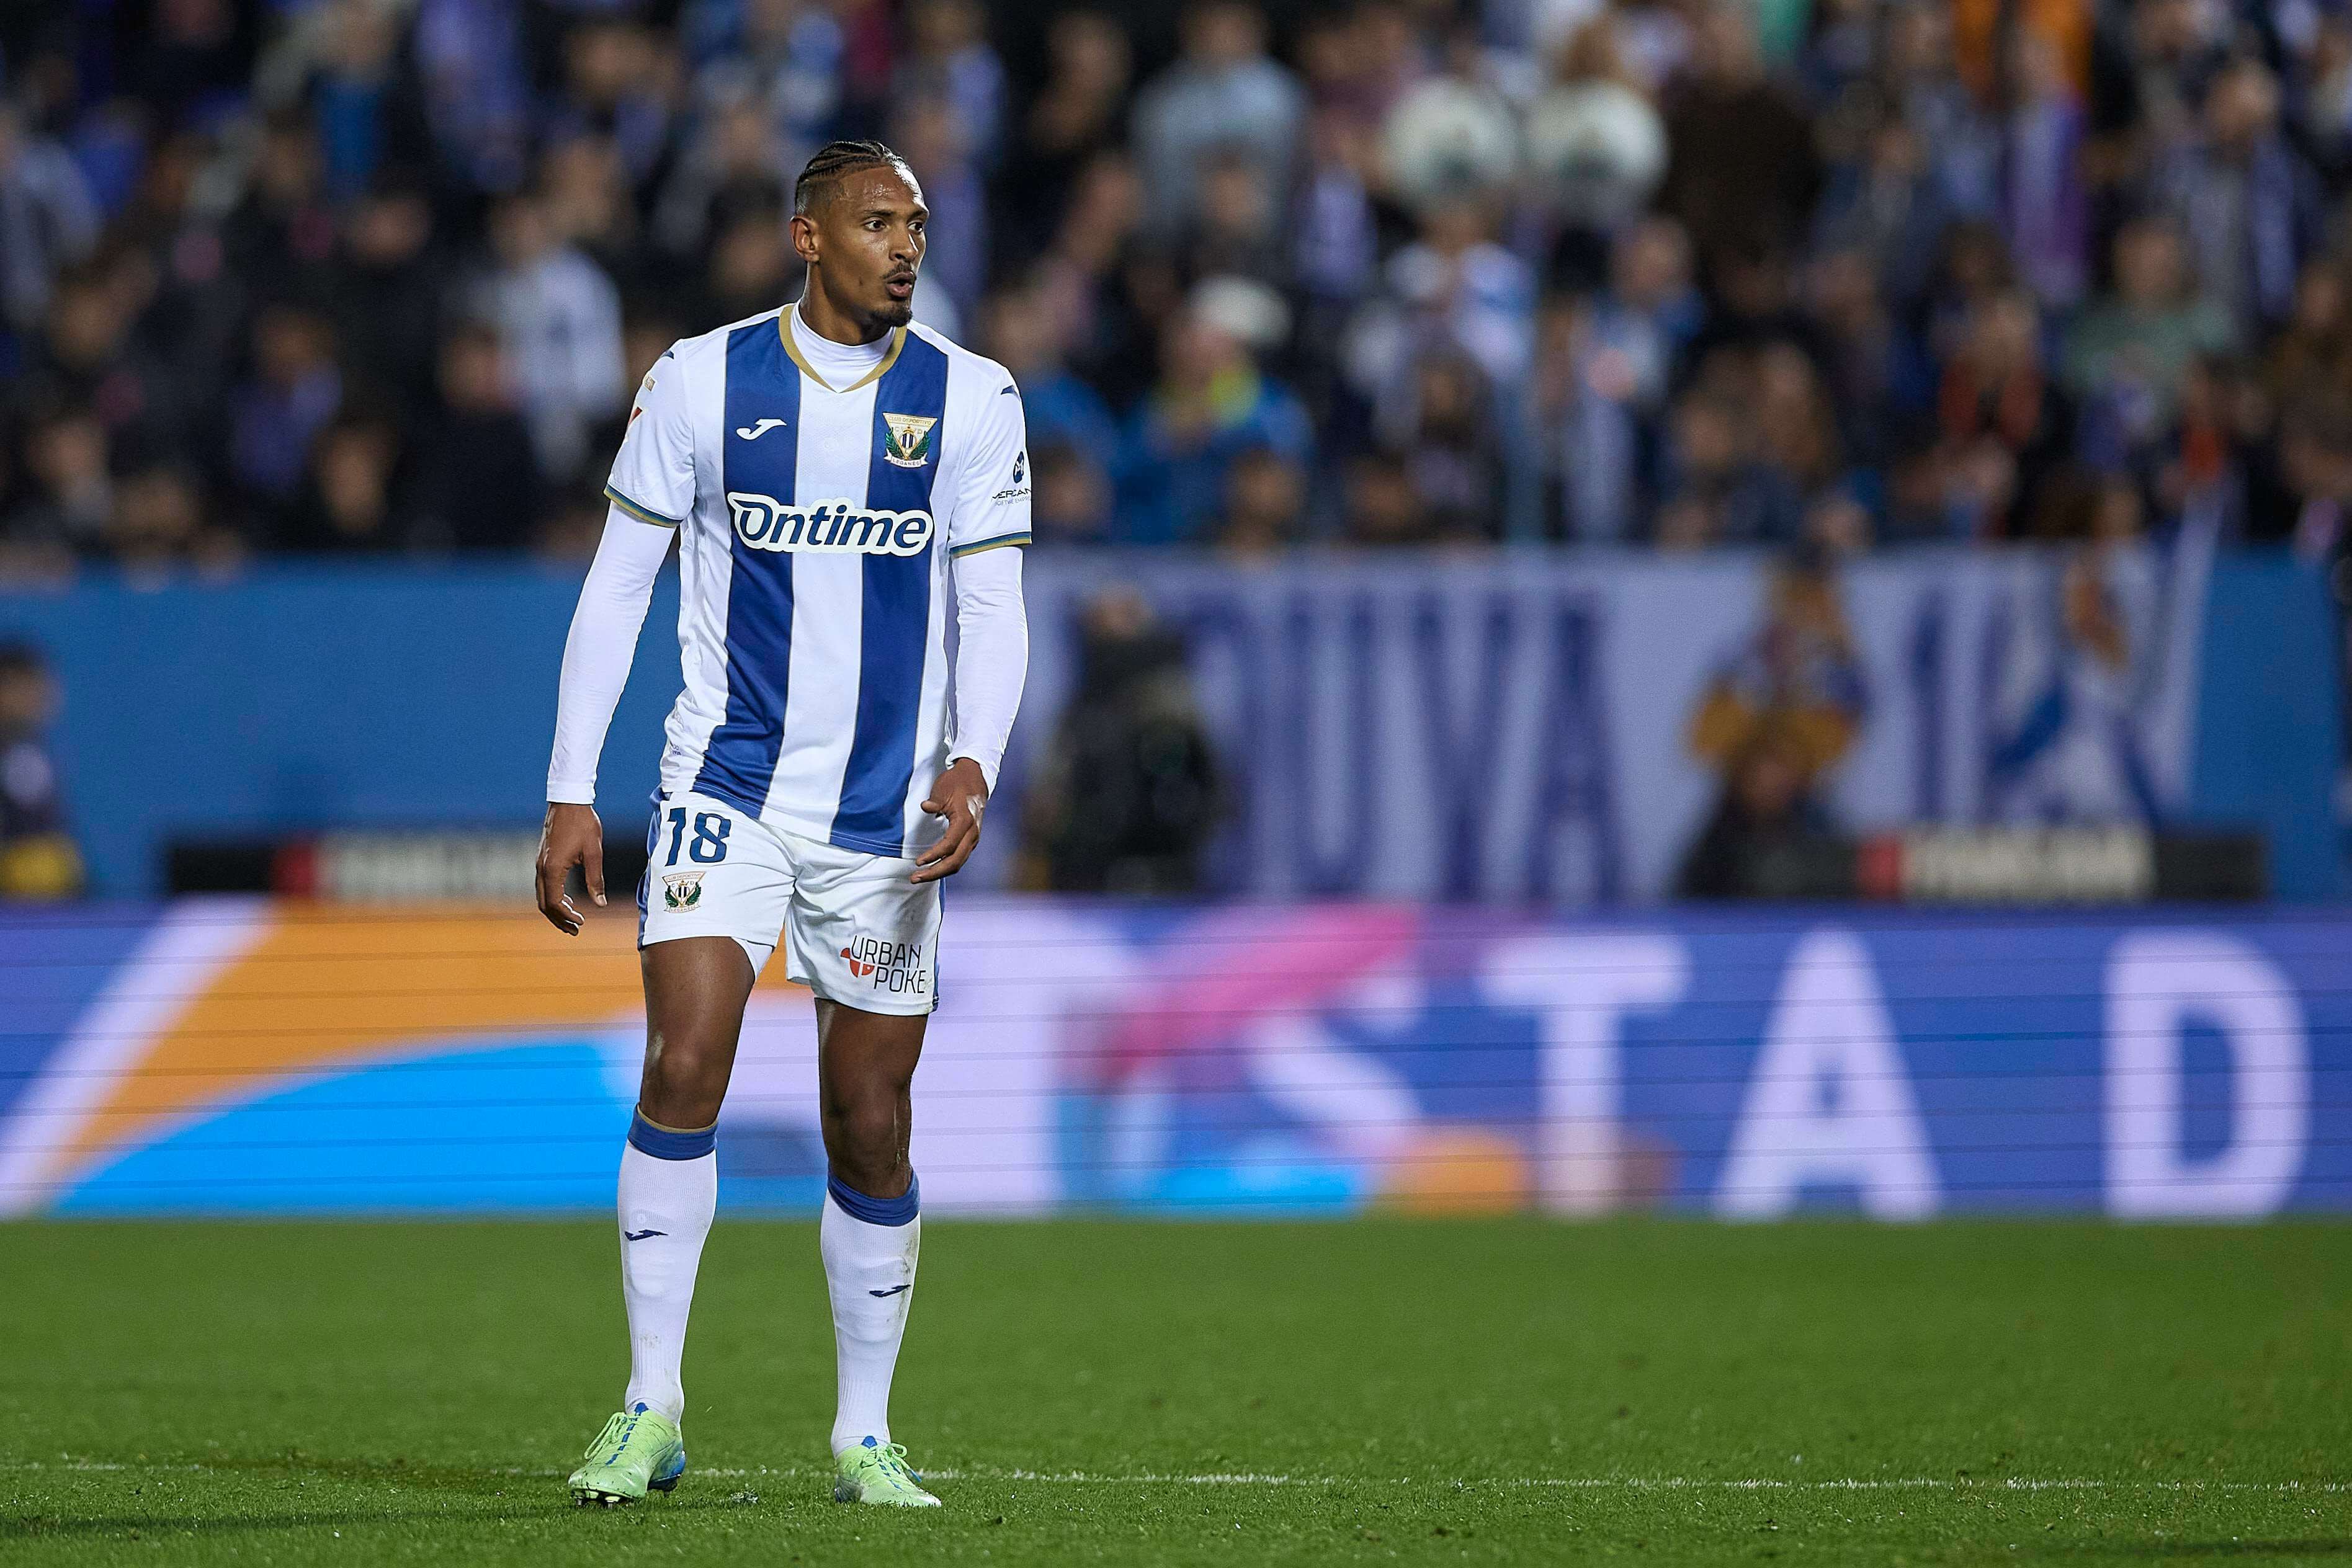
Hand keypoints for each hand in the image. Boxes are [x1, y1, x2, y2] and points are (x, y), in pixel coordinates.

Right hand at [536, 801, 604, 933]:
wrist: (568, 801)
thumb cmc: (583, 824)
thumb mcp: (594, 853)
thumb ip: (595, 880)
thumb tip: (600, 903)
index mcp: (552, 869)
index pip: (554, 902)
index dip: (567, 916)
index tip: (582, 922)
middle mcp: (541, 868)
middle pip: (543, 904)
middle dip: (558, 919)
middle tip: (575, 930)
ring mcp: (539, 863)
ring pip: (542, 895)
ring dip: (555, 909)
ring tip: (572, 919)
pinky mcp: (542, 858)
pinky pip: (543, 885)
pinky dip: (553, 896)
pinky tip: (567, 898)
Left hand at [913, 758, 987, 883]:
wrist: (975, 777)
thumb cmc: (957, 783)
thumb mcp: (943, 789)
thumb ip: (935, 802)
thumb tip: (925, 807)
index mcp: (965, 820)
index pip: (949, 845)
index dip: (933, 855)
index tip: (918, 861)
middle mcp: (972, 832)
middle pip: (955, 861)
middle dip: (935, 872)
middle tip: (915, 878)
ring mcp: (973, 837)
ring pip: (958, 863)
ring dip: (939, 872)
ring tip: (920, 877)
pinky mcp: (971, 839)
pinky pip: (959, 858)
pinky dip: (946, 866)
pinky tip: (933, 868)